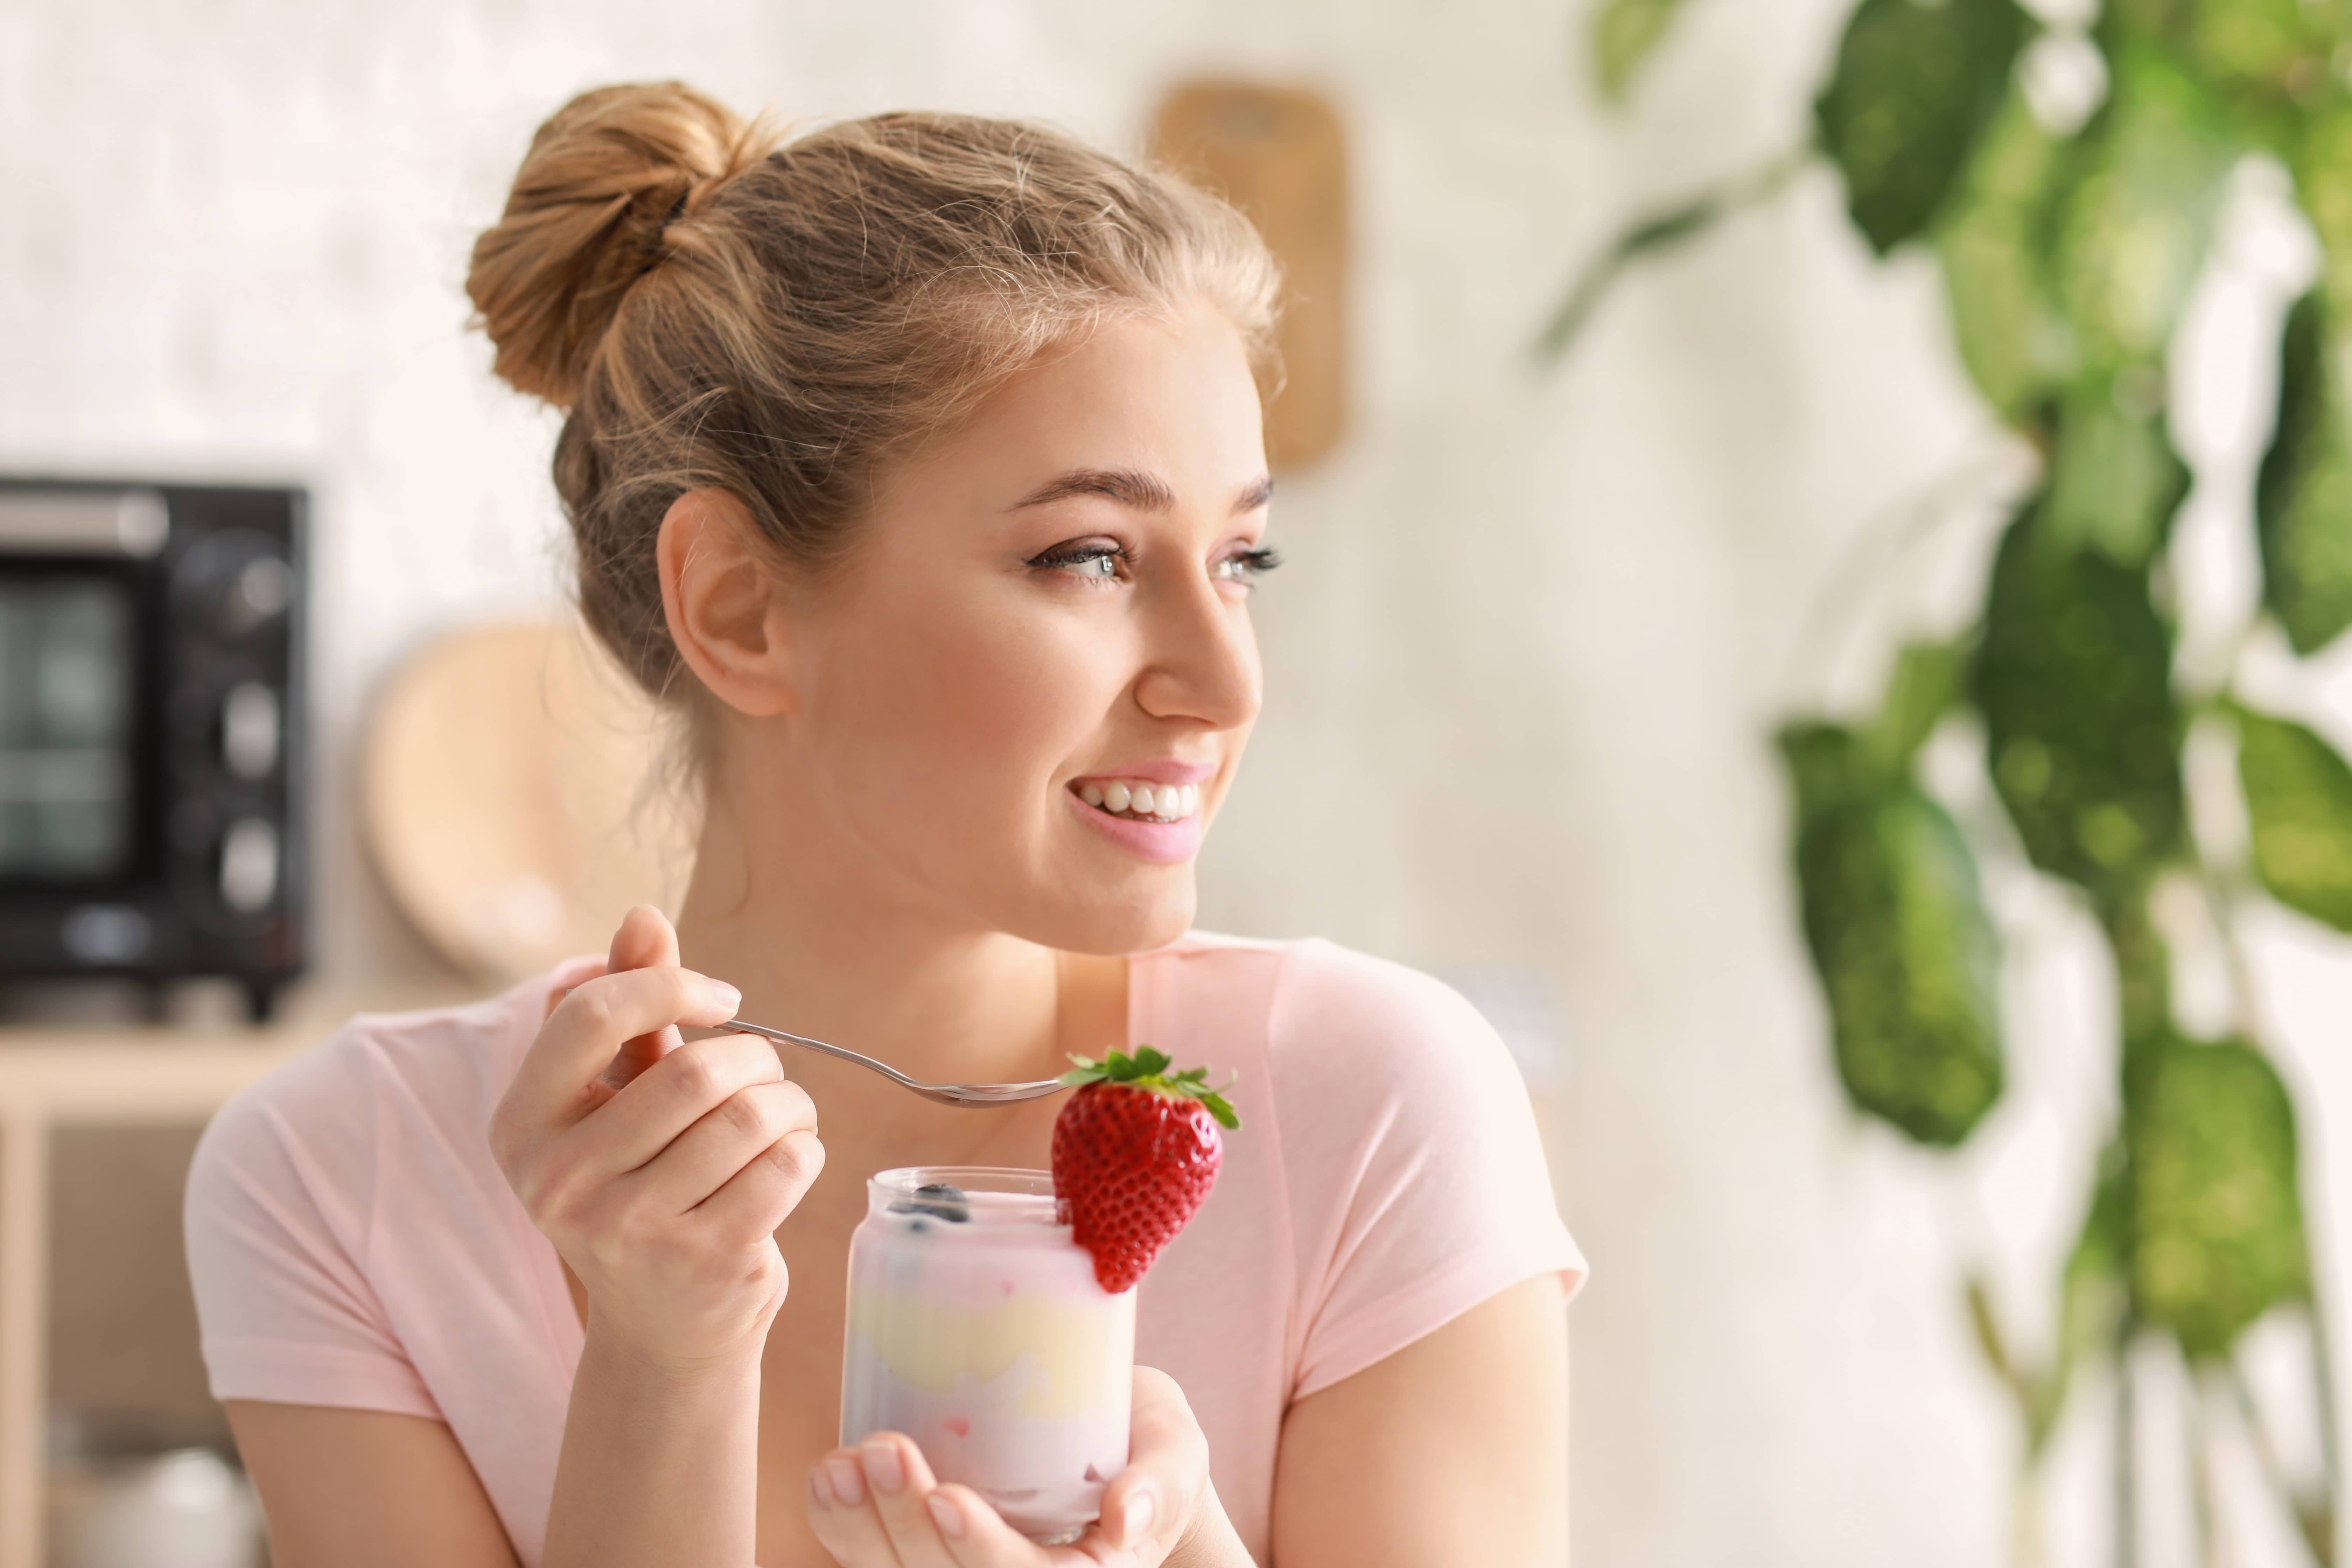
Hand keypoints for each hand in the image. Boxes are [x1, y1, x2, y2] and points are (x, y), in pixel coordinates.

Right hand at [488, 905, 824, 1370]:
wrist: (665, 1327)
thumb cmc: (643, 1183)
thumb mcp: (619, 1094)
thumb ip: (626, 999)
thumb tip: (640, 913)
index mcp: (521, 1127)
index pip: (593, 1014)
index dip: (672, 985)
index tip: (724, 999)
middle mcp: (559, 1182)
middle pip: (694, 1071)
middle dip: (754, 1057)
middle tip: (766, 1072)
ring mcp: (629, 1229)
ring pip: (749, 1117)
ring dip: (788, 1103)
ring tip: (783, 1116)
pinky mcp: (703, 1261)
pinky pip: (787, 1165)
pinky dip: (806, 1149)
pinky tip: (790, 1161)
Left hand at [805, 1368, 1240, 1567]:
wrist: (1118, 1449)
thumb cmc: (1148, 1449)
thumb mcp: (1175, 1452)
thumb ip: (1160, 1479)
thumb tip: (1127, 1513)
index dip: (979, 1549)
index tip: (946, 1497)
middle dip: (906, 1524)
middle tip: (881, 1449)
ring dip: (860, 1529)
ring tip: (840, 1464)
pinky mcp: (926, 1555)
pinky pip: (872, 1558)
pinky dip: (841, 1526)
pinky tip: (827, 1477)